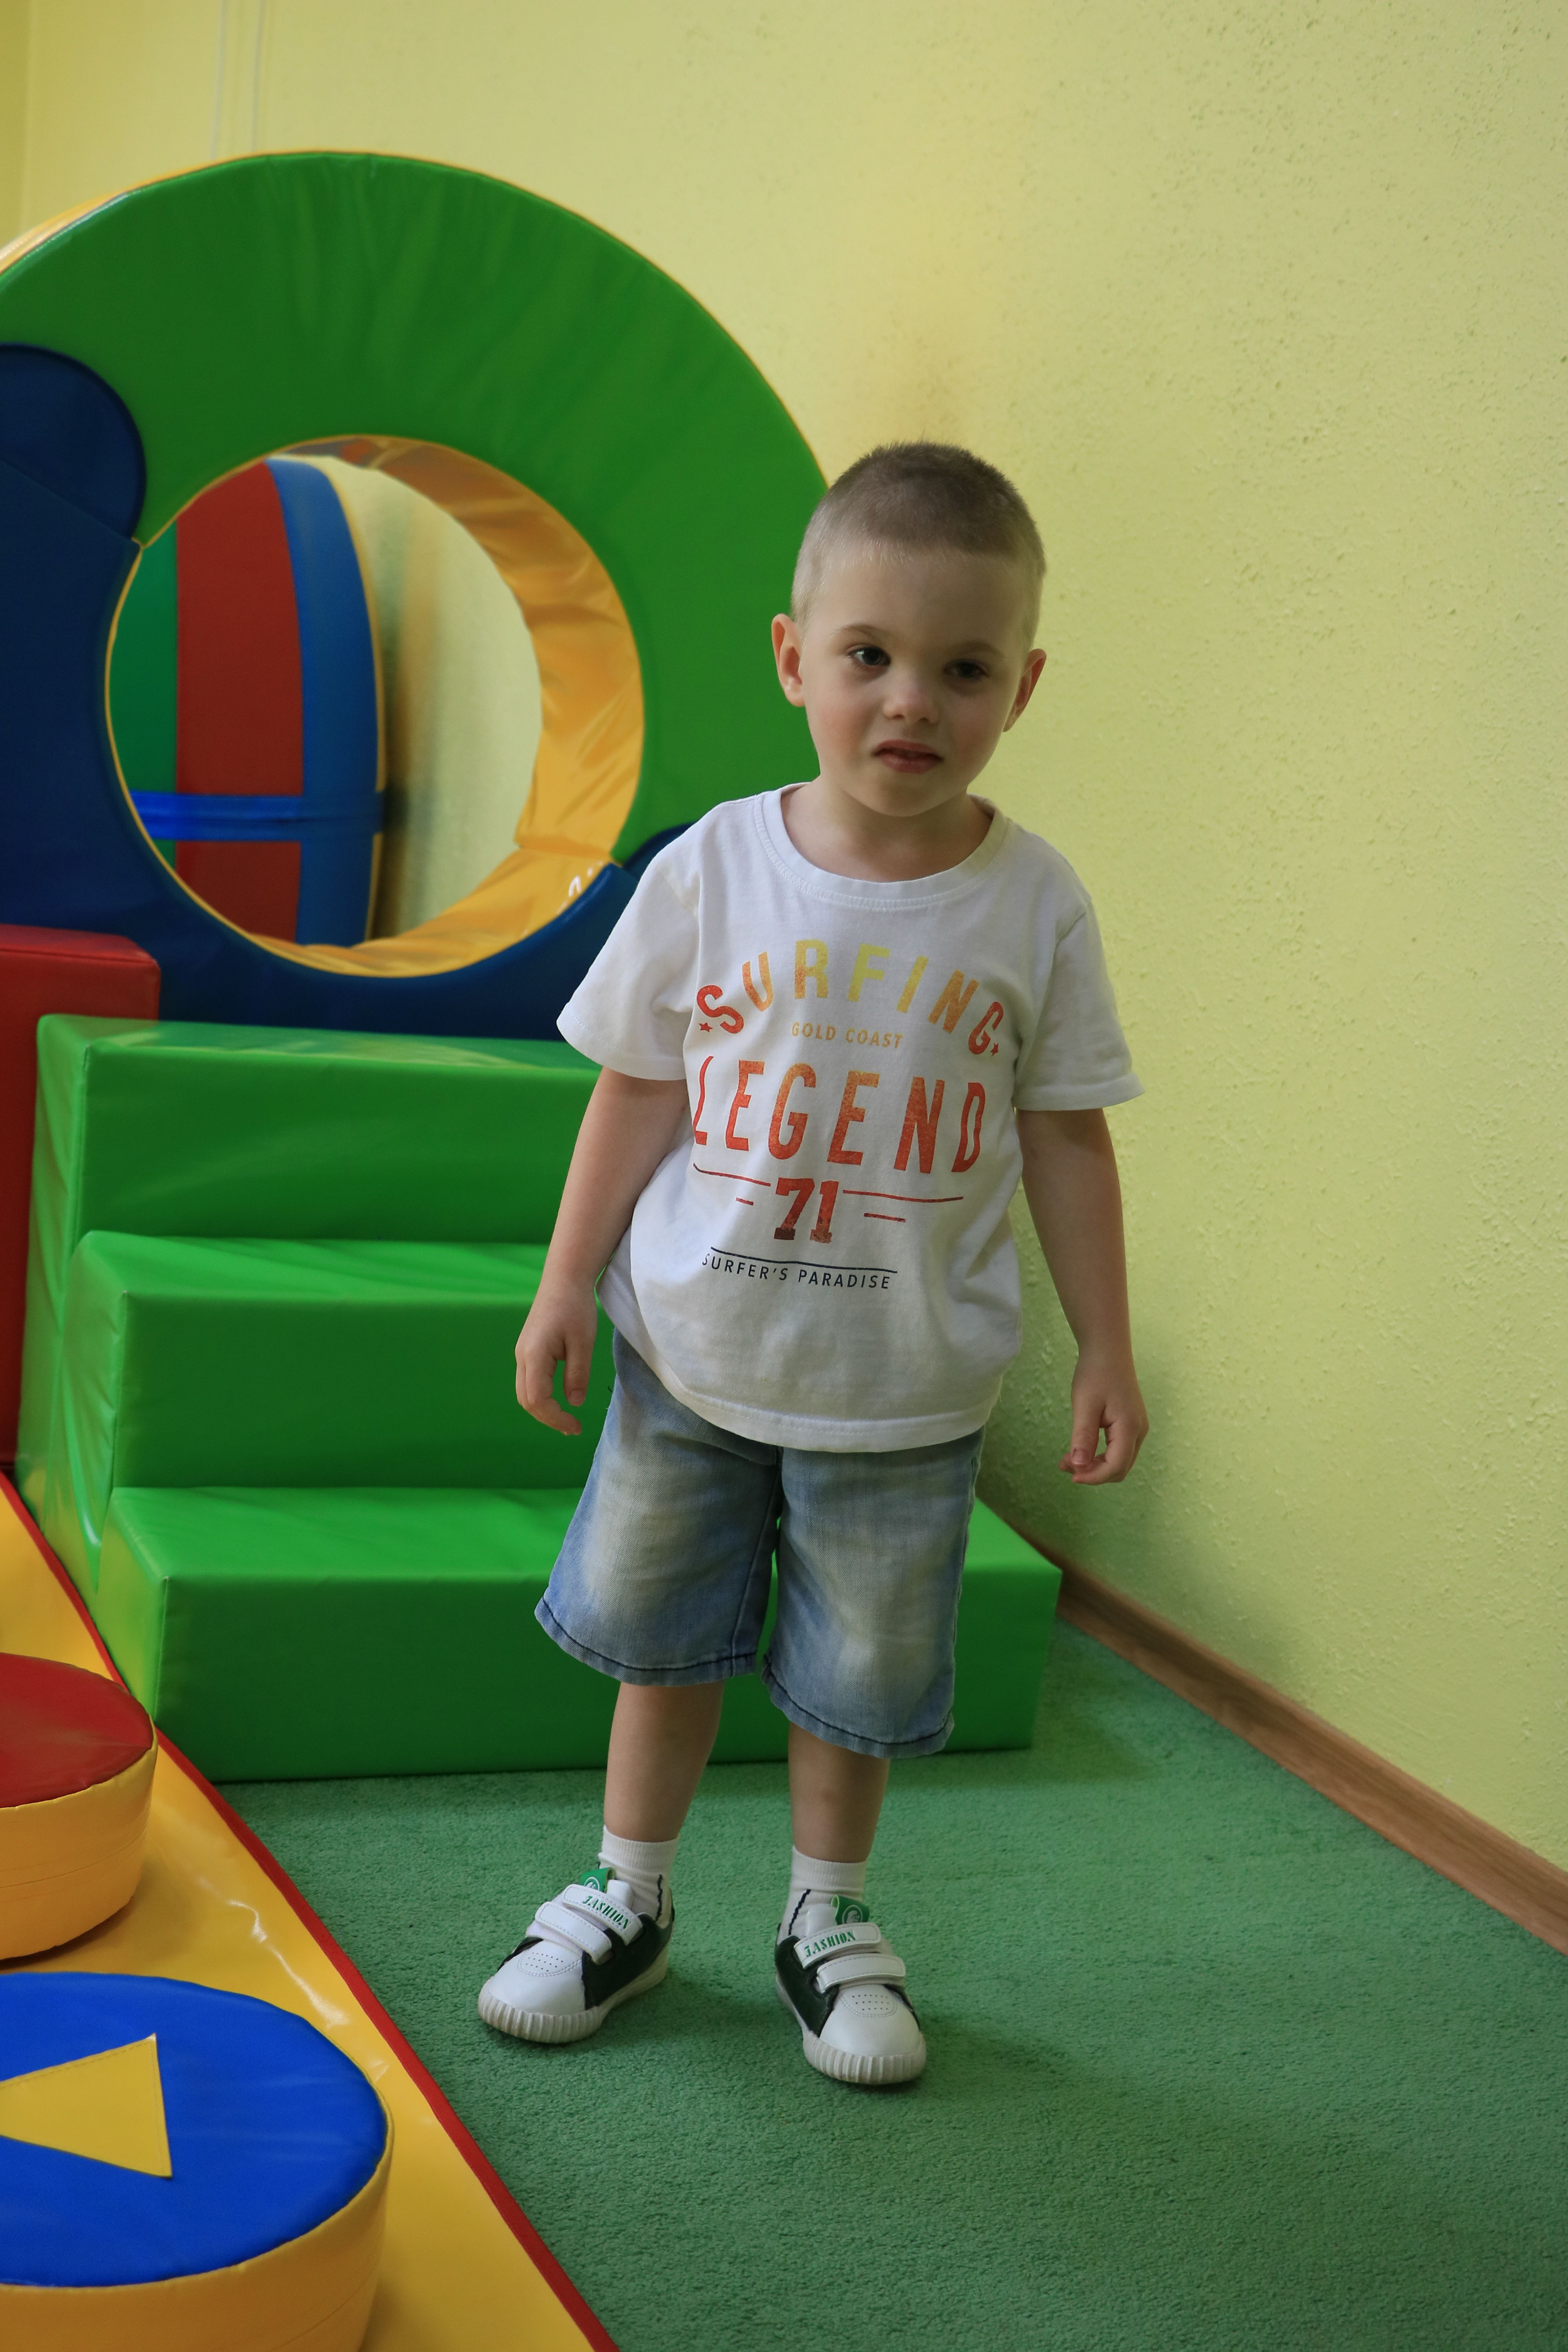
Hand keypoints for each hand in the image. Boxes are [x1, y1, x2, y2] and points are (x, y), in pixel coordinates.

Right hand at [515, 1278, 598, 1435]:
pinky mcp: (528, 1350)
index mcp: (534, 1355)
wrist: (563, 1280)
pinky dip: (541, 1397)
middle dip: (548, 1418)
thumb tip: (574, 1404)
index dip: (555, 1418)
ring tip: (567, 1420)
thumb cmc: (575, 1307)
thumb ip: (577, 1374)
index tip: (577, 1426)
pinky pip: (529, 1381)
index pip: (537, 1399)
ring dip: (543, 1410)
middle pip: (526, 1400)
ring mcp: (522, 1353)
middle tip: (573, 1428)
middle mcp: (522, 1356)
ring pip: (525, 1392)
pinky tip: (558, 1401)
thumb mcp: (583, 1342)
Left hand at [1059, 1354, 1147, 1484]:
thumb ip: (1083, 1437)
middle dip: (1093, 1473)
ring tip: (1067, 1459)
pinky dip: (1099, 1455)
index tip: (1070, 1474)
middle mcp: (1139, 1431)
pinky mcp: (1131, 1424)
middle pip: (1119, 1468)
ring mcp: (1137, 1428)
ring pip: (1119, 1461)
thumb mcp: (1085, 1406)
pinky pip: (1118, 1450)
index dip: (1093, 1477)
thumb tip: (1079, 1466)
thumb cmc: (1095, 1374)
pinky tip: (1079, 1450)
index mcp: (1130, 1428)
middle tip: (1065, 1465)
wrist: (1107, 1351)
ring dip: (1095, 1466)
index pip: (1115, 1466)